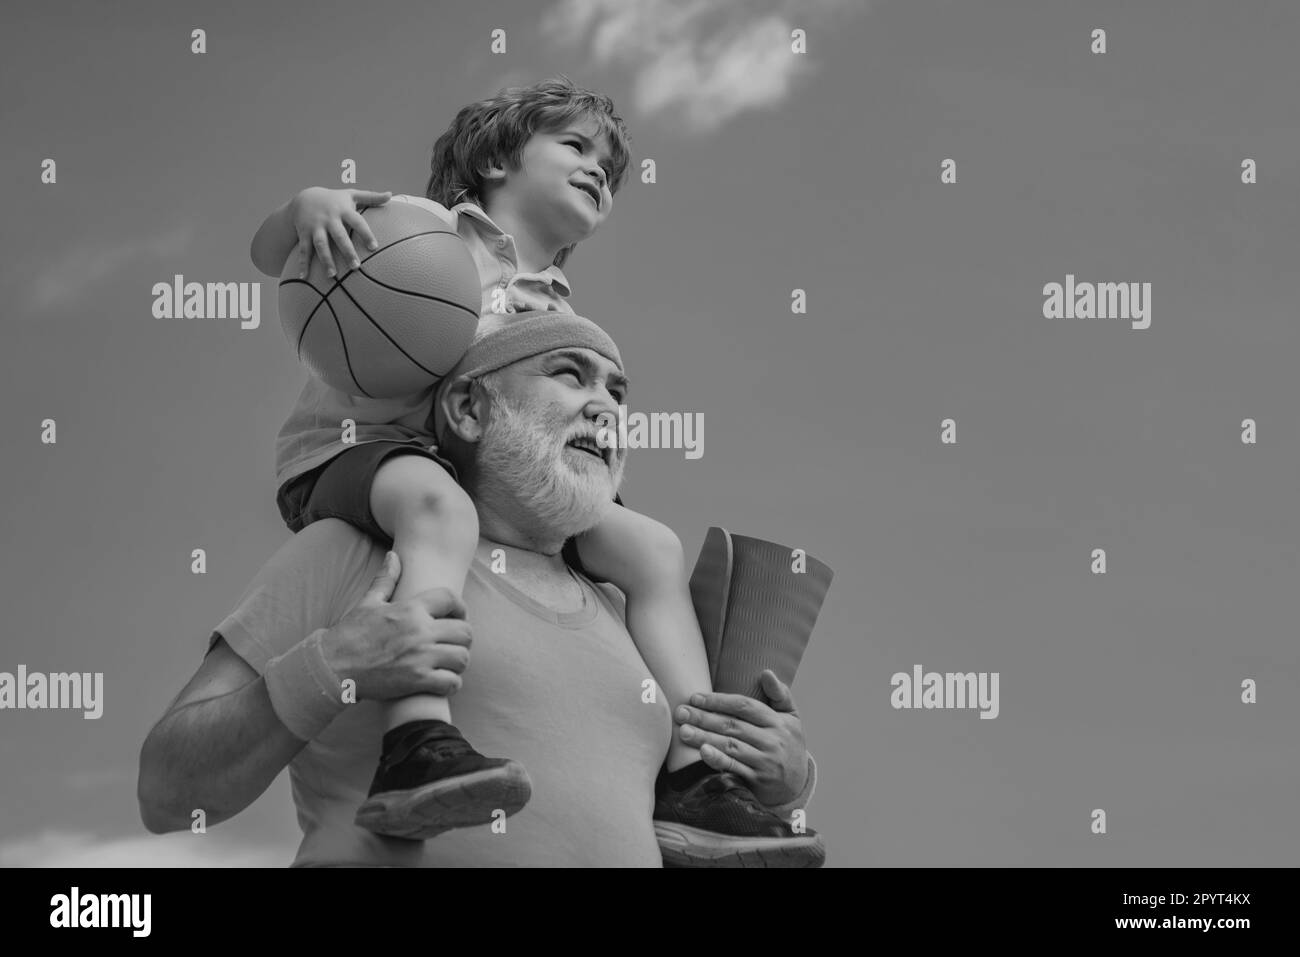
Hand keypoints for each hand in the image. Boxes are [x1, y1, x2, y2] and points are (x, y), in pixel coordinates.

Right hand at [289, 186, 390, 277]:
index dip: (365, 234)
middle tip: (356, 267)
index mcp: (343, 211)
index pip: (357, 222)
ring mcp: (315, 227)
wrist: (304, 198)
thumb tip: (390, 195)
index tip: (374, 247)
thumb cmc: (334, 200)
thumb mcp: (351, 195)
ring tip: (332, 275)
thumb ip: (371, 197)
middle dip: (346, 251)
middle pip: (339, 236)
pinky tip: (304, 277)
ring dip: (325, 259)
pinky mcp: (303, 233)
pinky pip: (303, 250)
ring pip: (321, 244)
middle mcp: (329, 219)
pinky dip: (303, 263)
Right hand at [319, 551, 471, 700]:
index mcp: (410, 609)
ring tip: (449, 664)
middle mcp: (420, 631)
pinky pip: (452, 682)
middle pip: (465, 631)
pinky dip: (451, 684)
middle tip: (454, 645)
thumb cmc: (350, 634)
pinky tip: (443, 682)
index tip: (459, 617)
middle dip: (462, 639)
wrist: (332, 667)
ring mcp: (420, 657)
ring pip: (462, 658)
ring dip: (458, 662)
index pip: (451, 598)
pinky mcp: (418, 681)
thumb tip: (394, 555)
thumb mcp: (368, 603)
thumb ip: (386, 579)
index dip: (460, 608)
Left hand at [674, 670, 808, 806]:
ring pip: (730, 746)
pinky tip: (702, 752)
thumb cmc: (788, 744)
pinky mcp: (758, 781)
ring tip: (684, 731)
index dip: (718, 701)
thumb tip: (766, 672)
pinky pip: (735, 768)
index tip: (695, 698)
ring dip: (704, 738)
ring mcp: (765, 762)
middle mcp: (772, 741)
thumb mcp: (791, 718)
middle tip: (681, 712)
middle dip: (704, 718)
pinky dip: (718, 760)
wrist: (799, 784)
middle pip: (733, 725)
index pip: (744, 706)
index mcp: (778, 722)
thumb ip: (780, 694)